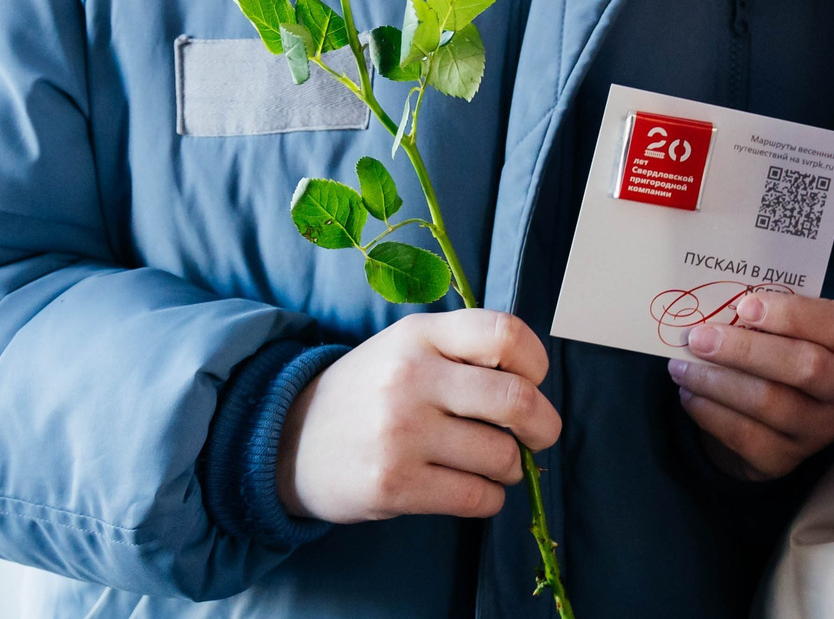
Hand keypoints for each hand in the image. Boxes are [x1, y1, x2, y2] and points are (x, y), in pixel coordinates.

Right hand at [275, 308, 560, 522]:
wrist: (289, 440)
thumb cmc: (369, 391)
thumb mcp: (407, 347)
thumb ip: (464, 350)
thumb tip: (536, 384)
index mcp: (419, 335)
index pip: (504, 334)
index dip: (536, 361)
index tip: (534, 380)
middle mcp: (410, 378)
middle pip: (516, 400)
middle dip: (544, 425)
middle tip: (541, 435)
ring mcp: (401, 434)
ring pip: (501, 456)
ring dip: (513, 467)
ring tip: (496, 465)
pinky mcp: (394, 485)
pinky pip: (475, 497)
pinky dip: (490, 498)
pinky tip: (476, 489)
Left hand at [671, 292, 833, 479]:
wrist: (772, 418)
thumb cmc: (778, 354)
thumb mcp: (785, 330)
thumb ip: (765, 316)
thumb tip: (716, 306)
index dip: (792, 315)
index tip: (744, 306)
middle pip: (805, 366)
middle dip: (745, 349)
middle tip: (699, 338)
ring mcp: (818, 431)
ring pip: (769, 402)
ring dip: (716, 381)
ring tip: (682, 366)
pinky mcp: (786, 460)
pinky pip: (745, 436)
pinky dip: (710, 412)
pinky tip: (690, 395)